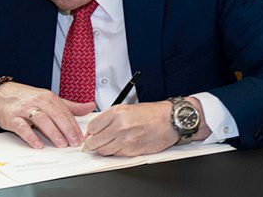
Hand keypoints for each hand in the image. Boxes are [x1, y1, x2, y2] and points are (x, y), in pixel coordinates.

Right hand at [0, 82, 94, 148]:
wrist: (1, 94)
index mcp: (49, 98)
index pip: (65, 112)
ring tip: (61, 144)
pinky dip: (31, 136)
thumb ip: (69, 106)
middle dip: (67, 130)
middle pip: (56, 115)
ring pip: (42, 120)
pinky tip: (38, 144)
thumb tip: (90, 107)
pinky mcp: (12, 118)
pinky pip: (22, 127)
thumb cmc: (28, 99)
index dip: (74, 125)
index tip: (82, 136)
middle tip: (75, 142)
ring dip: (53, 133)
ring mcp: (25, 109)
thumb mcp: (50, 99)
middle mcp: (38, 102)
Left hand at [82, 97, 211, 156]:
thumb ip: (111, 117)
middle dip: (92, 143)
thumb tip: (96, 128)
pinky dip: (116, 152)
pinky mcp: (132, 150)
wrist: (171, 121)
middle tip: (94, 142)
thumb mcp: (128, 108)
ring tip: (109, 144)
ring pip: (103, 150)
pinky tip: (121, 145)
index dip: (91, 132)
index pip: (92, 127)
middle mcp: (120, 126)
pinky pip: (116, 155)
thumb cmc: (153, 113)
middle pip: (94, 141)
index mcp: (118, 112)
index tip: (92, 134)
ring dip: (103, 149)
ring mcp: (126, 139)